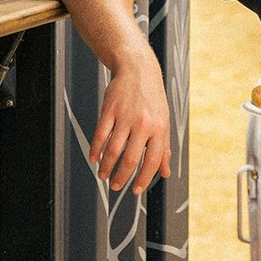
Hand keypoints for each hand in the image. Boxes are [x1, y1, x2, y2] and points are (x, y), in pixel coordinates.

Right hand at [89, 53, 171, 193]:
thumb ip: (164, 148)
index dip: (143, 179)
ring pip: (113, 149)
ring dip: (106, 167)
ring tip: (103, 176)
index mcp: (160, 128)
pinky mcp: (109, 110)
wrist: (138, 70)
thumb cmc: (153, 99)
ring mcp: (125, 116)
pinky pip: (100, 135)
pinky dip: (96, 150)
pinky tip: (94, 158)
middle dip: (122, 177)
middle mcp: (143, 123)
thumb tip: (165, 172)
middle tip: (116, 187)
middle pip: (130, 158)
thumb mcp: (164, 121)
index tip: (136, 190)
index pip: (152, 160)